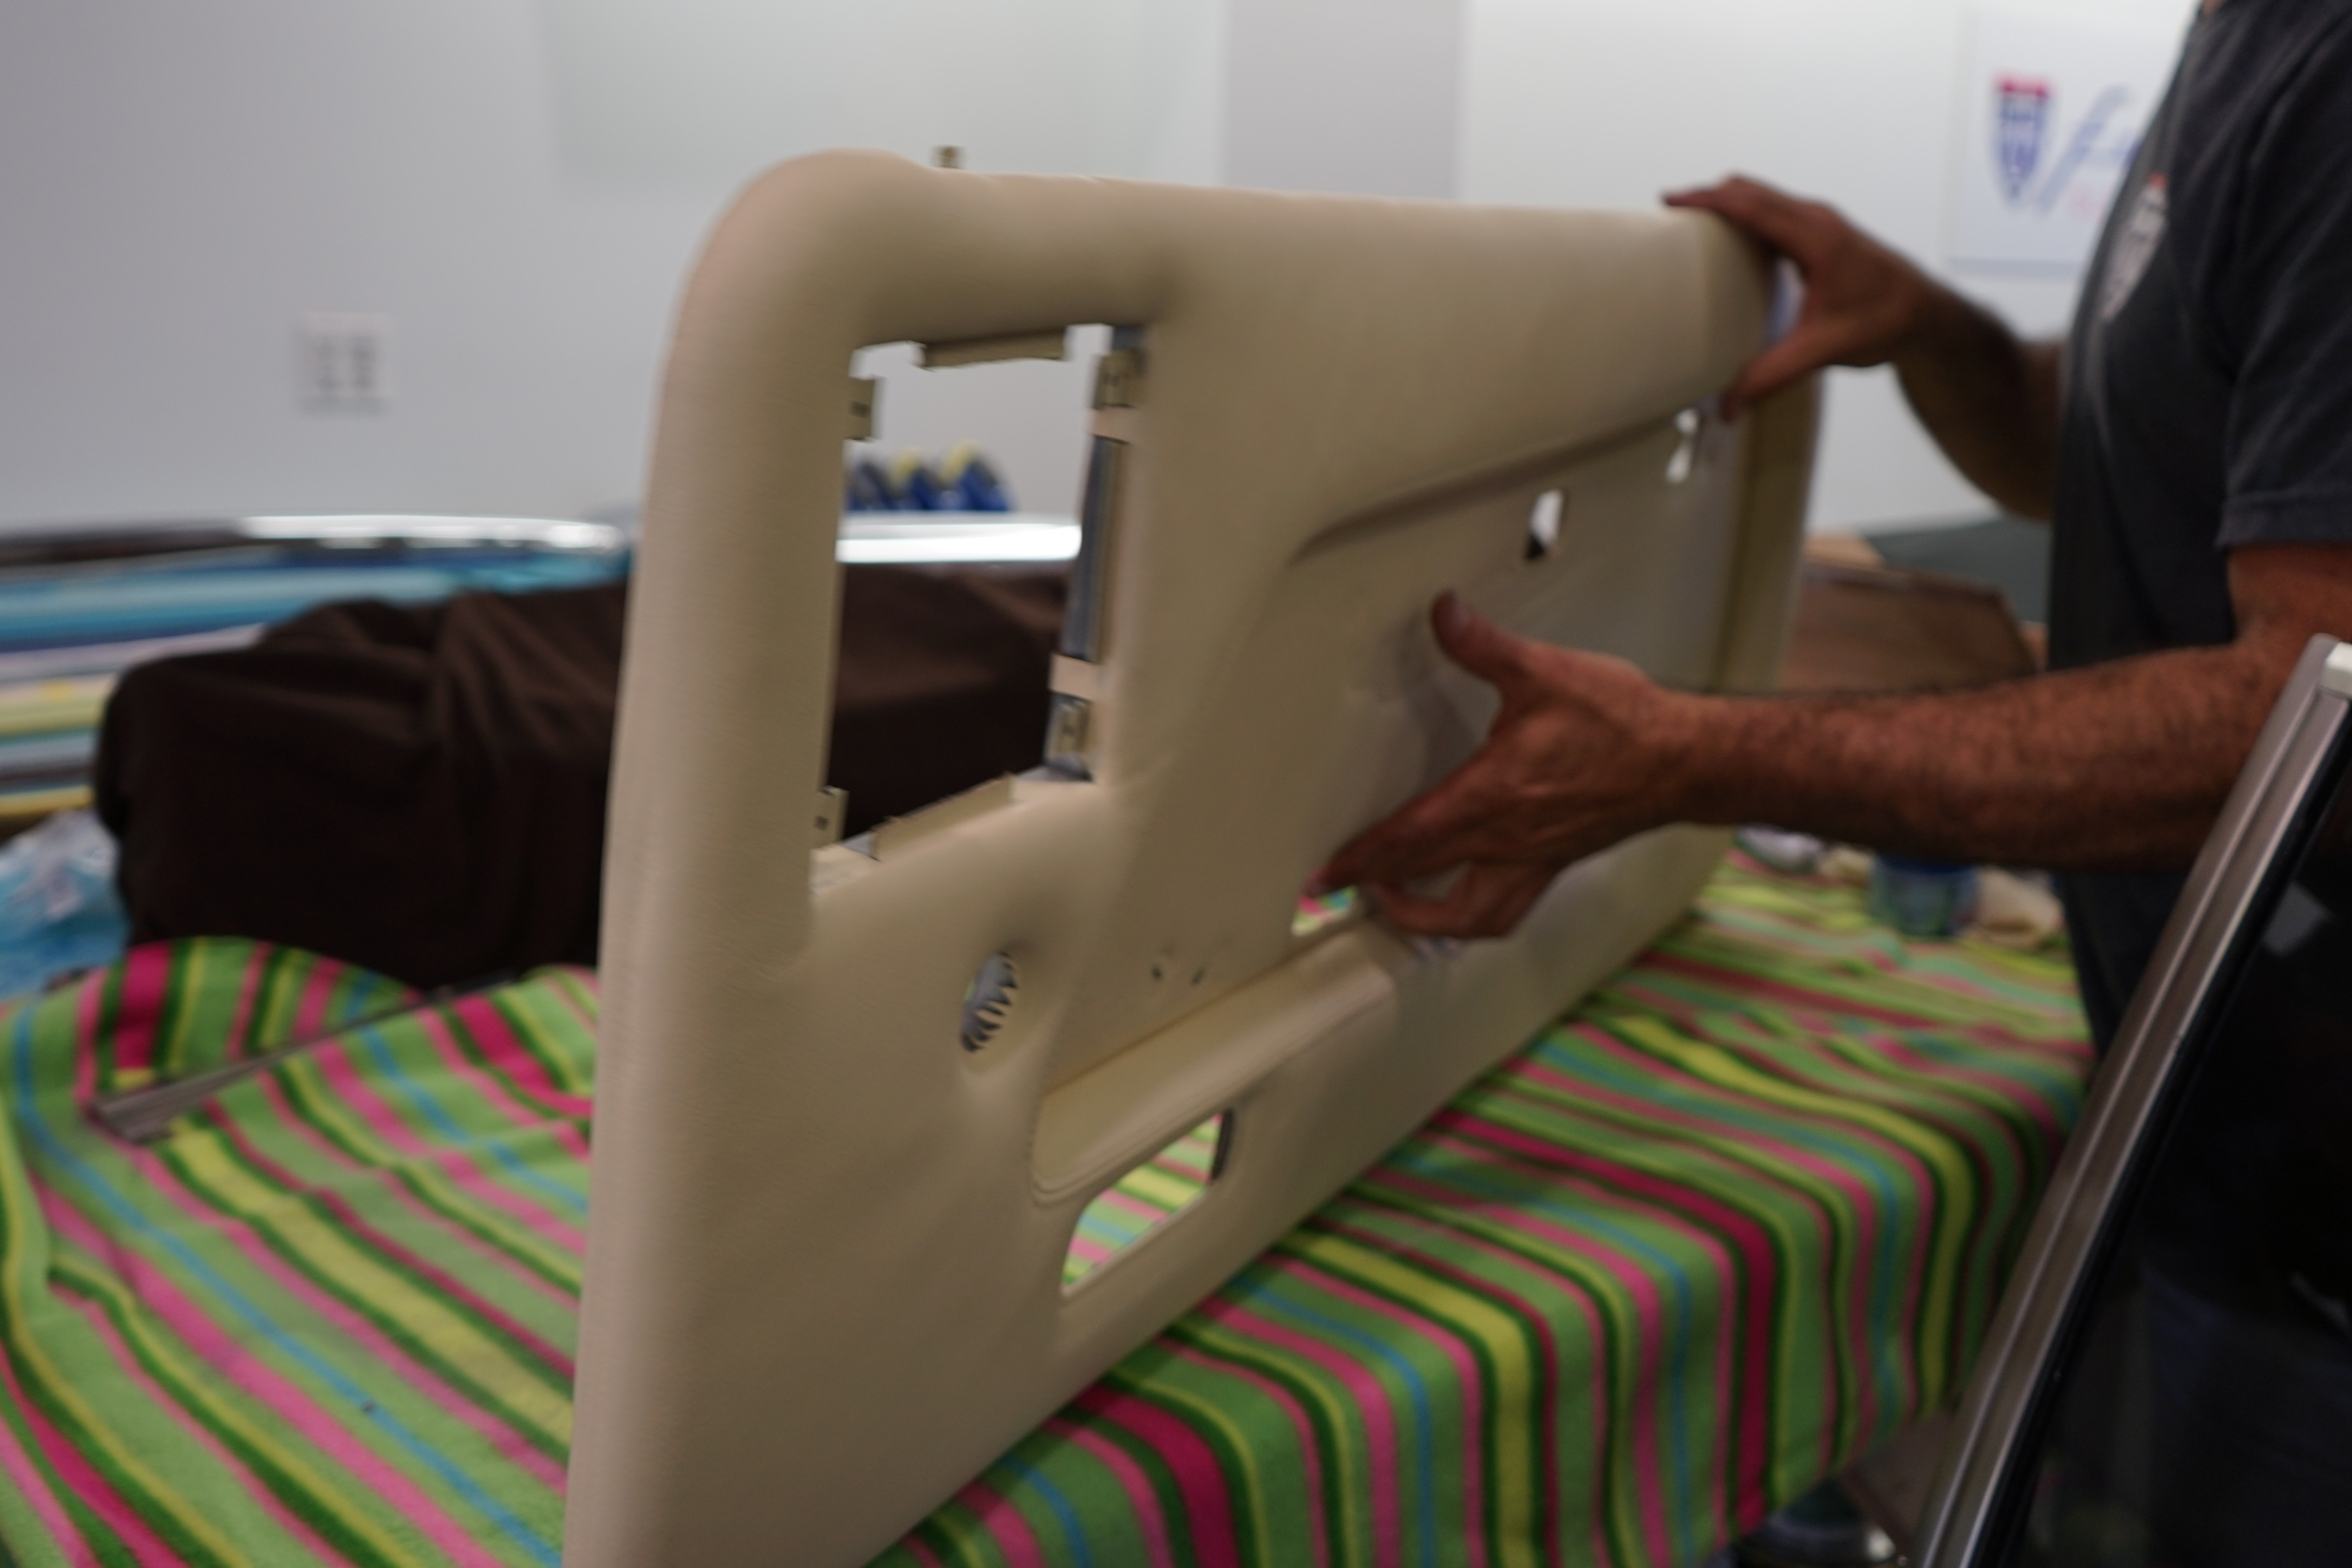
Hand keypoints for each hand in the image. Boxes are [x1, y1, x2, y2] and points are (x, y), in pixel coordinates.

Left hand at [1310, 593, 1701, 938]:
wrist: (1684, 761)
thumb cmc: (1623, 725)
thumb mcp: (1544, 672)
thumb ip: (1484, 645)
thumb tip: (1445, 613)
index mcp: (1492, 797)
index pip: (1408, 839)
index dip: (1359, 860)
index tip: (1325, 877)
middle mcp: (1508, 840)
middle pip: (1424, 881)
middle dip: (1374, 890)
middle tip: (1339, 889)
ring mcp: (1533, 859)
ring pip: (1470, 917)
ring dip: (1426, 919)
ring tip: (1396, 906)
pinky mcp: (1556, 863)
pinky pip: (1506, 909)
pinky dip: (1475, 916)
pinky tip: (1465, 901)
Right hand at [1665, 175, 1936, 413]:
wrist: (1927, 316)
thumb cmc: (1888, 321)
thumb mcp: (1825, 350)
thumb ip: (1773, 374)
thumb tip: (1730, 404)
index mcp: (1818, 239)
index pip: (1753, 206)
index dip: (1710, 200)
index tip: (1674, 199)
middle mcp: (1818, 221)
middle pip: (1752, 191)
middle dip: (1709, 195)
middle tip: (1672, 209)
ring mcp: (1821, 223)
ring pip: (1764, 197)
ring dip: (1728, 202)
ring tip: (1694, 220)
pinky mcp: (1822, 233)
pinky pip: (1775, 210)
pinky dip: (1746, 213)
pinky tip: (1733, 238)